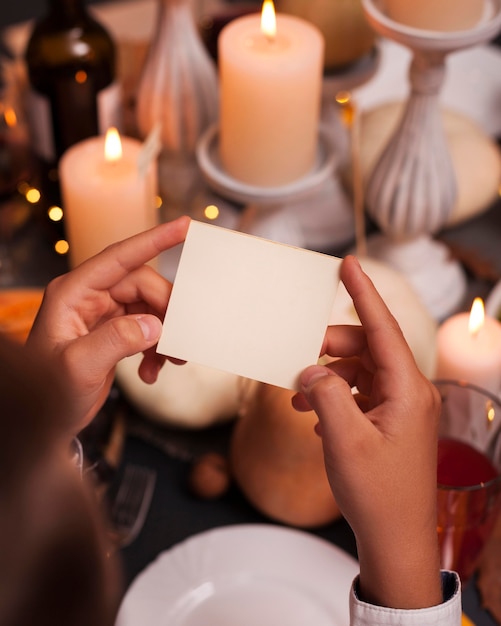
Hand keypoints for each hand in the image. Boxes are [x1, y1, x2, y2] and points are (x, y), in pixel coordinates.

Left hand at [26, 216, 189, 437]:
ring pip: (149, 308)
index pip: (119, 258)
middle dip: (167, 310)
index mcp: (74, 293)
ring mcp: (103, 314)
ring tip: (171, 361)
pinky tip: (152, 372)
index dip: (154, 240)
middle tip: (181, 338)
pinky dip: (157, 349)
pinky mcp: (114, 332)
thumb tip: (155, 325)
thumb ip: (116, 340)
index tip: (184, 226)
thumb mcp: (78, 367)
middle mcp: (89, 298)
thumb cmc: (47, 393)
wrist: (44, 421)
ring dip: (165, 334)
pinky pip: (147, 328)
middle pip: (143, 286)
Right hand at [293, 255, 442, 608]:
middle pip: (367, 348)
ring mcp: (399, 409)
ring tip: (298, 398)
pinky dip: (333, 397)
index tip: (347, 264)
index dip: (363, 293)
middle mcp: (407, 393)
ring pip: (359, 371)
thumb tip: (310, 370)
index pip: (382, 328)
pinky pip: (358, 394)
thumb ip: (324, 395)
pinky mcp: (388, 423)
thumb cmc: (377, 493)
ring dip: (327, 377)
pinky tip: (312, 416)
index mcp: (406, 390)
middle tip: (299, 357)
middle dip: (330, 347)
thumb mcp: (343, 440)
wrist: (395, 539)